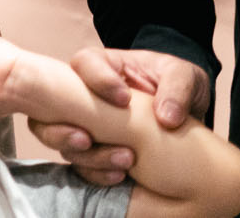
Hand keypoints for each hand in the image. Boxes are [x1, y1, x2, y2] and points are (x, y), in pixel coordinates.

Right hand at [28, 47, 210, 185]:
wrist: (186, 118)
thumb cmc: (178, 85)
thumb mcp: (184, 76)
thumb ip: (177, 89)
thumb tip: (166, 118)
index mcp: (104, 66)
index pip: (84, 63)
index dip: (96, 80)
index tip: (124, 99)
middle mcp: (86, 94)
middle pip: (54, 106)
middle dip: (64, 127)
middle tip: (88, 139)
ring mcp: (87, 123)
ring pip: (63, 139)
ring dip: (86, 155)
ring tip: (123, 161)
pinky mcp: (96, 150)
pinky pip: (82, 164)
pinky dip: (96, 173)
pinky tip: (119, 176)